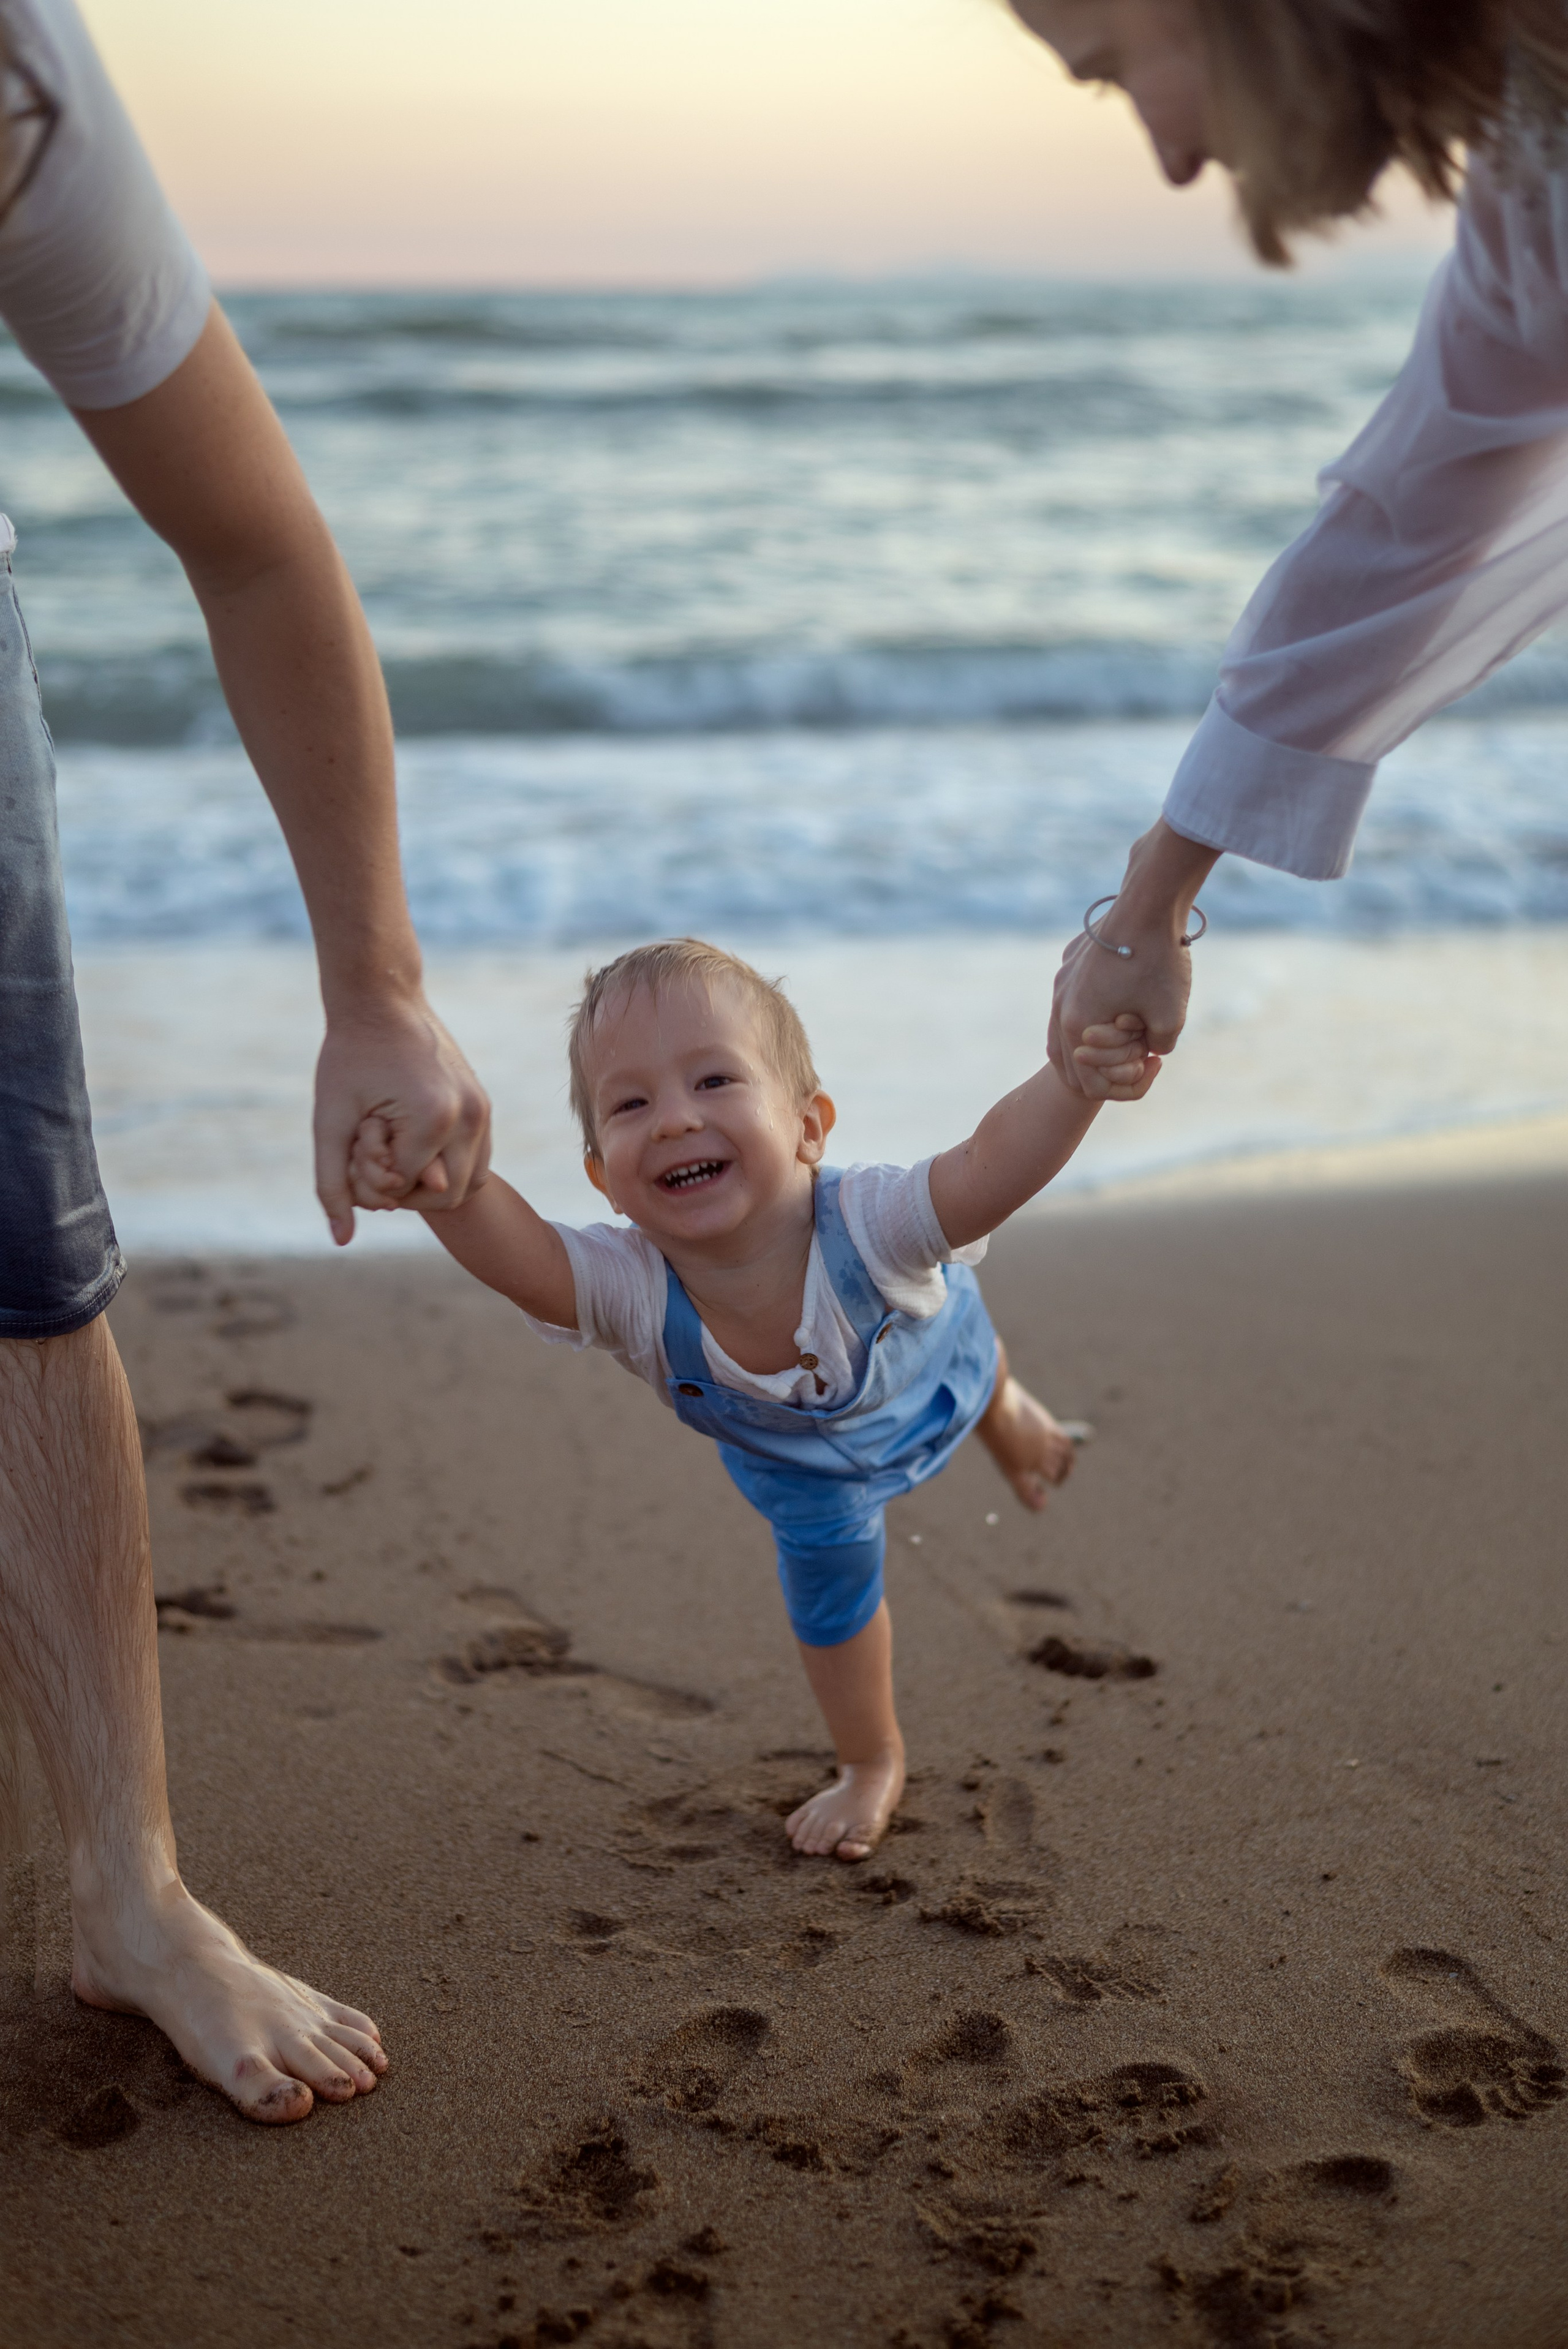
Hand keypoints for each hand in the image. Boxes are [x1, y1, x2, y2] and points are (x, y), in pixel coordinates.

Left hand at [314, 995, 490, 1244]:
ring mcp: (482, 1110)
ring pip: (469, 1184)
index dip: (373, 1178)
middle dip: (406, 1188)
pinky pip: (476, 1159)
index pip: (406, 1191)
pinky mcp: (483, 1104)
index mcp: (432, 1119)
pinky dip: (447, 1164)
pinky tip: (414, 1140)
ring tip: (396, 1147)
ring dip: (431, 1181)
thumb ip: (333, 1184)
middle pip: (446, 1196)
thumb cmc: (348, 1057)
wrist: (382, 999)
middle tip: (376, 1152)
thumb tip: (340, 1240)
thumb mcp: (328, 1121)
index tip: (359, 1139)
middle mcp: (469, 1116)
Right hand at [1050, 930, 1187, 1099]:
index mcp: (1076, 1026)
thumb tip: (1149, 1049)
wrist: (1150, 902)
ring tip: (1133, 1029)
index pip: (1089, 1086)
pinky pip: (1075, 999)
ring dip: (1099, 1040)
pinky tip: (1127, 995)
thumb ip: (1157, 1047)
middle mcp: (1060, 1005)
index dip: (1125, 1085)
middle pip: (1072, 1063)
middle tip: (1142, 1050)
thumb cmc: (1159, 962)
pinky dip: (1096, 1011)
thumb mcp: (1171, 1019)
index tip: (1153, 1062)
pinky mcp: (1071, 962)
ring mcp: (1062, 982)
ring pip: (1068, 1030)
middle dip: (1108, 1066)